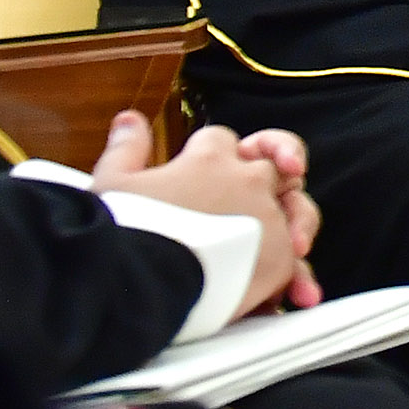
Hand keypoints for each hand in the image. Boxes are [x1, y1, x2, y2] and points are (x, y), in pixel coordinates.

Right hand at [91, 114, 309, 319]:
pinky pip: (295, 259)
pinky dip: (287, 271)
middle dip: (264, 181)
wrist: (135, 286)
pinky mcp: (282, 258)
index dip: (212, 157)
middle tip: (246, 208)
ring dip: (290, 224)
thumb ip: (127, 148)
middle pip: (271, 168)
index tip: (199, 176)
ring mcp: (270, 217)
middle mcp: (248, 180)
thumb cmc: (121, 234)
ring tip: (276, 245)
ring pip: (296, 210)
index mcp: (210, 158)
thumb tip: (130, 120)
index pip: (221, 141)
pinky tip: (273, 288)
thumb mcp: (111, 183)